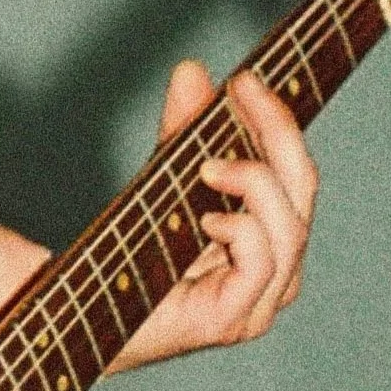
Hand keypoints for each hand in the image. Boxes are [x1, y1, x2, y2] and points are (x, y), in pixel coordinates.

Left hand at [114, 61, 317, 367]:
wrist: (88, 316)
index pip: (295, 171)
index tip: (247, 78)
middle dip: (276, 130)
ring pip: (290, 227)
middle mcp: (278, 271)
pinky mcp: (233, 321)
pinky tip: (208, 219)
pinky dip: (241, 230)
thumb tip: (192, 70)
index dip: (278, 120)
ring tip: (208, 166)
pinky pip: (262, 264)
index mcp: (272, 236)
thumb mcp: (164, 180)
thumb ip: (182, 132)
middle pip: (302, 189)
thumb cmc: (136, 253)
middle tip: (240, 90)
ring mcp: (260, 301)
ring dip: (254, 182)